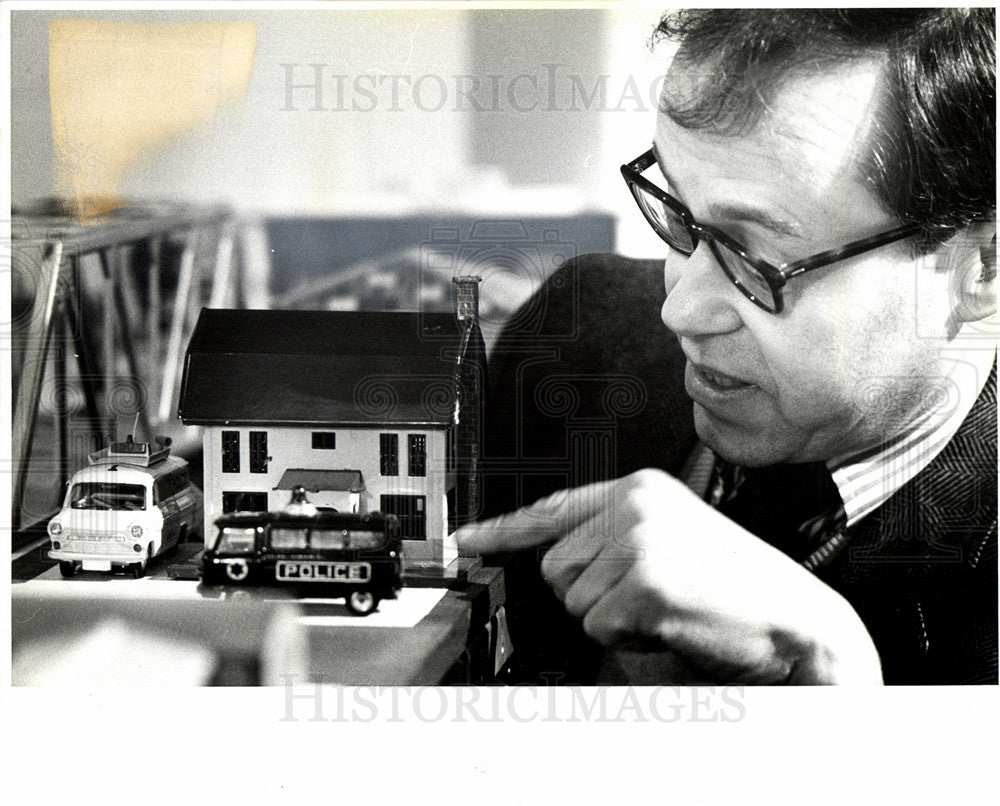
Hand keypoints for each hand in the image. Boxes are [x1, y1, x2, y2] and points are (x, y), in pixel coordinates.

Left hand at [456, 469, 881, 683]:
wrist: (794, 618)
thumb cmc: (735, 585)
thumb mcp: (671, 537)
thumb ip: (613, 536)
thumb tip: (556, 561)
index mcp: (640, 488)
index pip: (553, 507)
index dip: (501, 529)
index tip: (466, 541)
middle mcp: (635, 505)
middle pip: (556, 565)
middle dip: (592, 594)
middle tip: (649, 595)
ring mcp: (639, 540)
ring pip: (573, 600)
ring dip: (613, 617)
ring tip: (666, 606)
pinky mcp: (645, 581)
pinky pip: (599, 626)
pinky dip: (629, 637)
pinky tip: (670, 622)